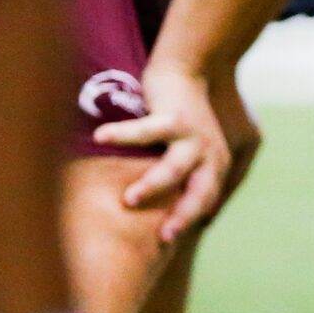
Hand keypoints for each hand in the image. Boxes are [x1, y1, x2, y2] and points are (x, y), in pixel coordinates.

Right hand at [94, 60, 256, 243]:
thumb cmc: (182, 118)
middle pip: (199, 191)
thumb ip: (185, 177)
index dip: (189, 222)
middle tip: (164, 238)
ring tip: (128, 200)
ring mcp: (193, 135)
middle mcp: (208, 154)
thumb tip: (170, 211)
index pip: (205, 201)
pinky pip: (146, 129)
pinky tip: (99, 138)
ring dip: (152, 186)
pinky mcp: (174, 114)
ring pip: (174, 167)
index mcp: (214, 166)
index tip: (168, 244)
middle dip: (182, 215)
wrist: (189, 69)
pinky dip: (122, 135)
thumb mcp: (193, 150)